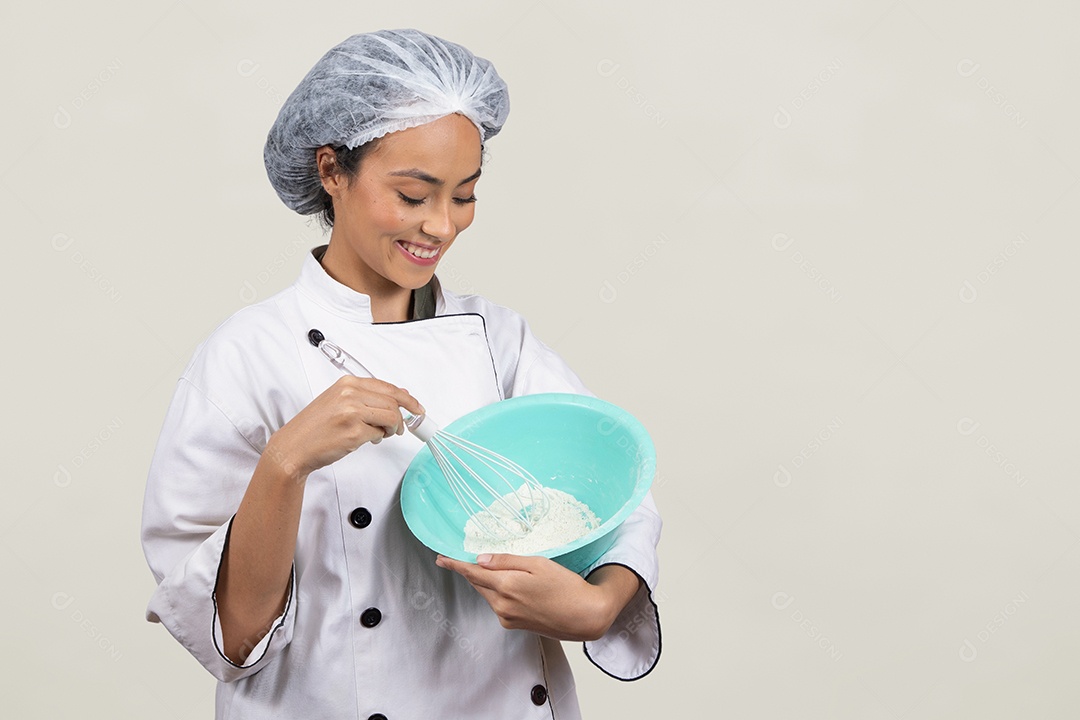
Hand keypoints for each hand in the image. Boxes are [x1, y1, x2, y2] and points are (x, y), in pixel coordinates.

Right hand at [268, 376, 422, 477]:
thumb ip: (367, 396)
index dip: (407, 398)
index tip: (417, 407)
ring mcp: (352, 412)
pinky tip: (364, 440)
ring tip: (380, 435)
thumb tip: (399, 394)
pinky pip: (379, 434)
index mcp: (347, 383)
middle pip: (393, 402)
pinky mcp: (354, 431)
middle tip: (401, 428)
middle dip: (401, 418)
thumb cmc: (314, 427)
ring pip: (391, 417)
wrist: (294, 447)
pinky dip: (376, 439)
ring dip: (391, 429)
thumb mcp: (339, 402)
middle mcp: (350, 394)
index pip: (388, 387)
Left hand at [435, 553, 639, 641]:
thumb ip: (507, 561)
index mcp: (506, 586)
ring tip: (496, 569)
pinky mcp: (513, 625)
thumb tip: (480, 559)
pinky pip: (498, 604)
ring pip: (488, 594)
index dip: (455, 564)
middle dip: (472, 571)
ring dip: (487, 581)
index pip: (472, 573)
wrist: (585, 616)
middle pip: (478, 584)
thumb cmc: (566, 586)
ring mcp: (507, 617)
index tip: (440, 558)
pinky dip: (498, 592)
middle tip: (465, 556)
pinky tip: (512, 585)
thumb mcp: (538, 564)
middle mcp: (502, 605)